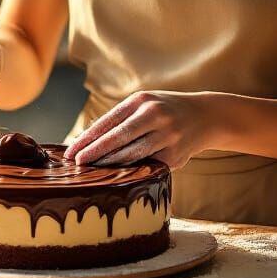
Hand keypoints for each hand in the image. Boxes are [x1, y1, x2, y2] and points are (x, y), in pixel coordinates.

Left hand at [63, 91, 210, 168]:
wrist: (204, 116)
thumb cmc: (164, 110)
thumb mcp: (144, 104)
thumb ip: (120, 119)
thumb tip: (88, 140)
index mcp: (141, 101)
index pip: (109, 122)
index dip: (88, 138)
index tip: (72, 151)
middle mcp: (155, 116)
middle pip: (118, 138)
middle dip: (95, 153)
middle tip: (77, 163)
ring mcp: (167, 136)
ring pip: (132, 155)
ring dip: (110, 164)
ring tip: (93, 170)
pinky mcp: (175, 155)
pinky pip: (148, 166)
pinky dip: (132, 171)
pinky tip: (118, 175)